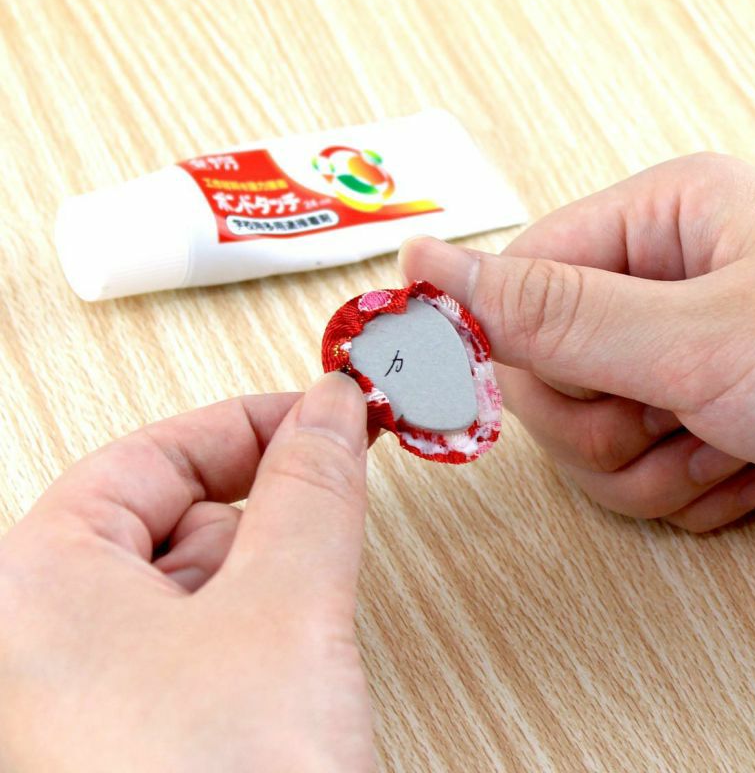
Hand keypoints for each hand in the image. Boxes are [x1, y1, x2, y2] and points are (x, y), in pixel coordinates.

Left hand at [0, 373, 374, 771]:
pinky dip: (248, 614)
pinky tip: (286, 641)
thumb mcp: (285, 611)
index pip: (151, 451)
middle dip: (259, 490)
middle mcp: (34, 637)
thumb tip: (329, 408)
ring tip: (315, 567)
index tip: (320, 412)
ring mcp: (74, 692)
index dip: (248, 422)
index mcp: (32, 584)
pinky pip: (188, 637)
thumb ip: (311, 488)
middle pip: (164, 509)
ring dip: (259, 558)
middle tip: (334, 473)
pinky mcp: (124, 733)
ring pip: (182, 575)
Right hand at [400, 153, 754, 531]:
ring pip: (581, 440)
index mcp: (653, 221)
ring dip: (654, 469)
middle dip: (609, 427)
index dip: (525, 355)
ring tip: (735, 448)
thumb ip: (548, 310)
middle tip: (685, 418)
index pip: (514, 287)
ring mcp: (666, 355)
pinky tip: (748, 468)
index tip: (567, 392)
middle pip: (542, 376)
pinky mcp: (682, 414)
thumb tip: (426, 263)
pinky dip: (686, 490)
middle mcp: (653, 282)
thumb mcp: (695, 340)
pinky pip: (628, 473)